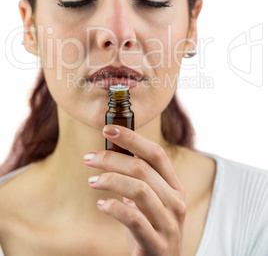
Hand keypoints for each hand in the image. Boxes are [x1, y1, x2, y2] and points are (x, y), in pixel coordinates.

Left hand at [84, 125, 185, 255]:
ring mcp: (169, 223)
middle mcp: (176, 202)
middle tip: (89, 158)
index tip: (108, 129)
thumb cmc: (151, 229)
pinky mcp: (157, 244)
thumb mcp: (149, 202)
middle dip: (111, 158)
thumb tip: (113, 151)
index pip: (156, 153)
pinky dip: (114, 207)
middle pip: (143, 168)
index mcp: (175, 187)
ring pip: (138, 189)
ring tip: (92, 180)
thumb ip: (139, 179)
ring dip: (110, 179)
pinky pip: (134, 219)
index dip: (132, 138)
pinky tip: (102, 204)